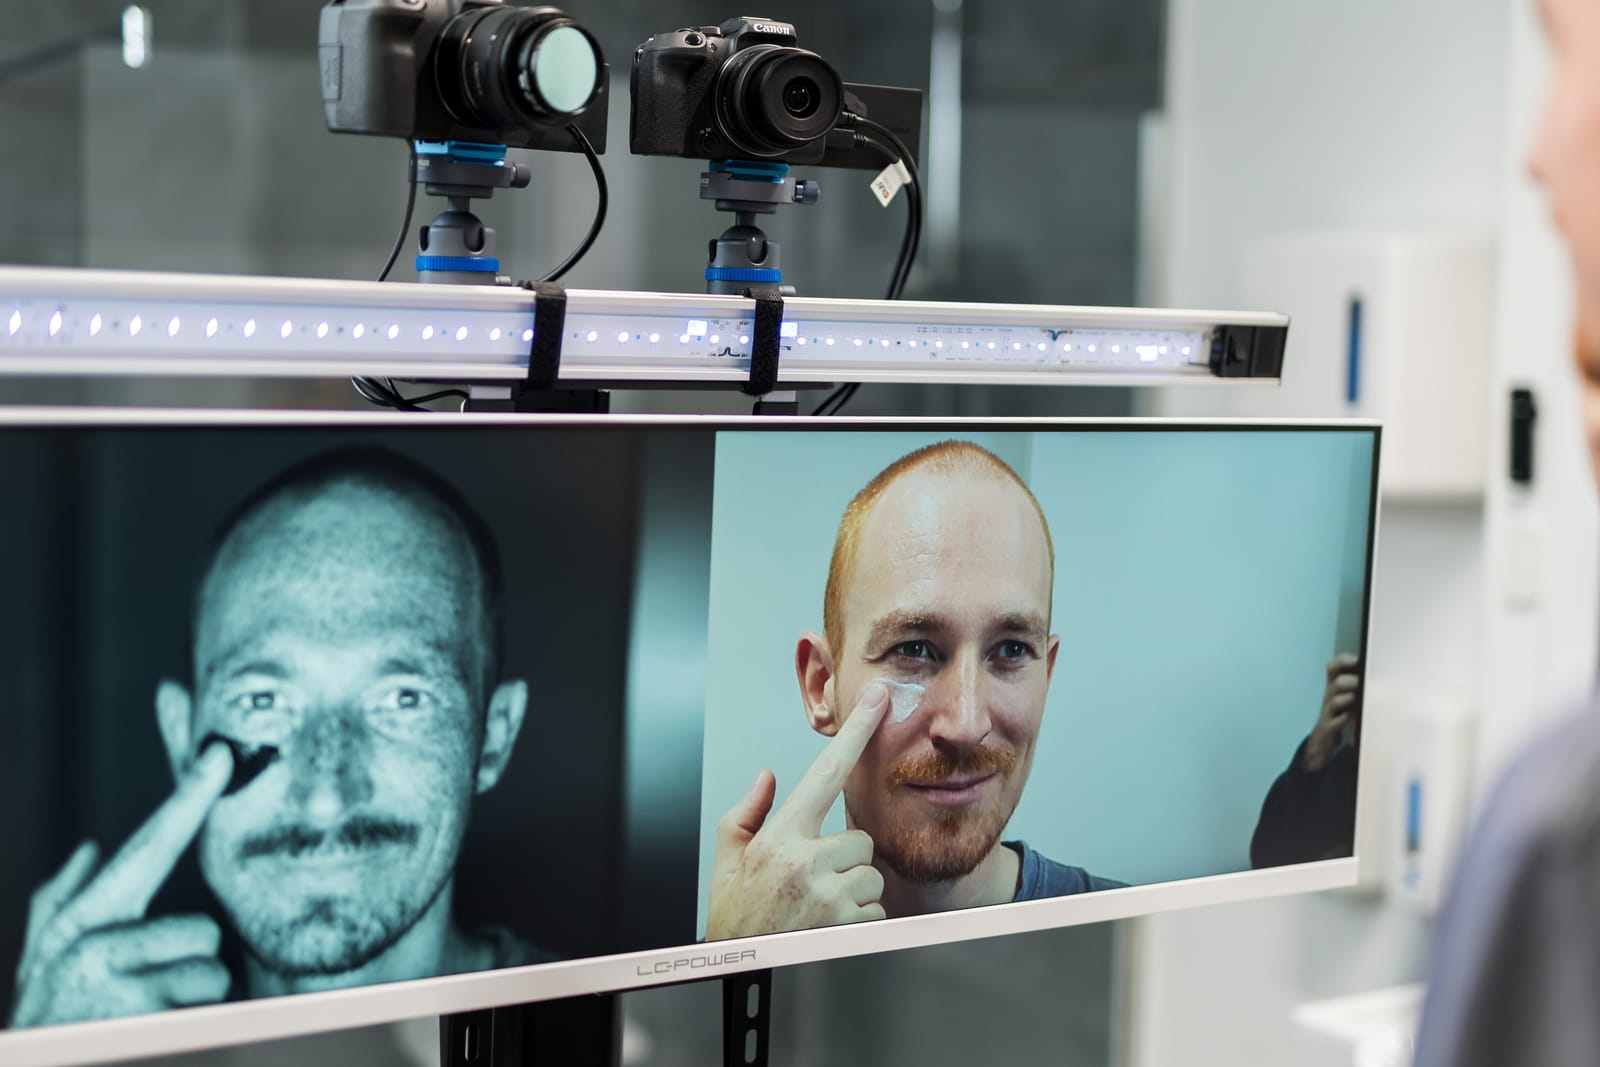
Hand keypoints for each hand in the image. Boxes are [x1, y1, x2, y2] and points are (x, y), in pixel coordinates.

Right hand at [10, 743, 233, 1026]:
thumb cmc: (51, 1021)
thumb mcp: (44, 964)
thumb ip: (61, 904)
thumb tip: (88, 850)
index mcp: (79, 924)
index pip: (146, 849)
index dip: (187, 801)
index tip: (220, 757)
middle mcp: (91, 946)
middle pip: (201, 930)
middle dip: (189, 964)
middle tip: (150, 994)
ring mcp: (111, 986)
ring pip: (210, 970)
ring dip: (190, 1001)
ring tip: (146, 1020)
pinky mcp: (134, 1020)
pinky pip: (205, 1008)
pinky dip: (190, 1027)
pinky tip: (149, 1037)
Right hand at [705, 681, 891, 940]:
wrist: (740, 969)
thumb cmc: (736, 920)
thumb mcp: (726, 861)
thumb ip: (746, 814)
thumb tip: (767, 778)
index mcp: (780, 838)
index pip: (824, 773)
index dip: (855, 733)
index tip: (876, 702)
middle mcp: (807, 863)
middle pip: (859, 838)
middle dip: (845, 858)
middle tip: (814, 879)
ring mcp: (831, 896)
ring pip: (871, 874)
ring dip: (853, 890)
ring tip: (818, 906)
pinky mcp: (850, 925)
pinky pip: (877, 909)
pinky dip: (860, 918)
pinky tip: (829, 925)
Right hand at [1304, 653, 1359, 771]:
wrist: (1323, 738)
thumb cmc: (1338, 714)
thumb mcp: (1345, 696)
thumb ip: (1356, 684)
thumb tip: (1379, 673)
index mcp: (1333, 687)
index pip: (1332, 668)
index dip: (1341, 661)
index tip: (1356, 659)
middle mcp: (1329, 697)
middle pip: (1336, 683)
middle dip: (1351, 681)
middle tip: (1363, 683)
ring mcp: (1328, 712)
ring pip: (1335, 701)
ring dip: (1348, 699)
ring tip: (1357, 698)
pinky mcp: (1328, 727)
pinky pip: (1334, 722)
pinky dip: (1344, 718)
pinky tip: (1351, 716)